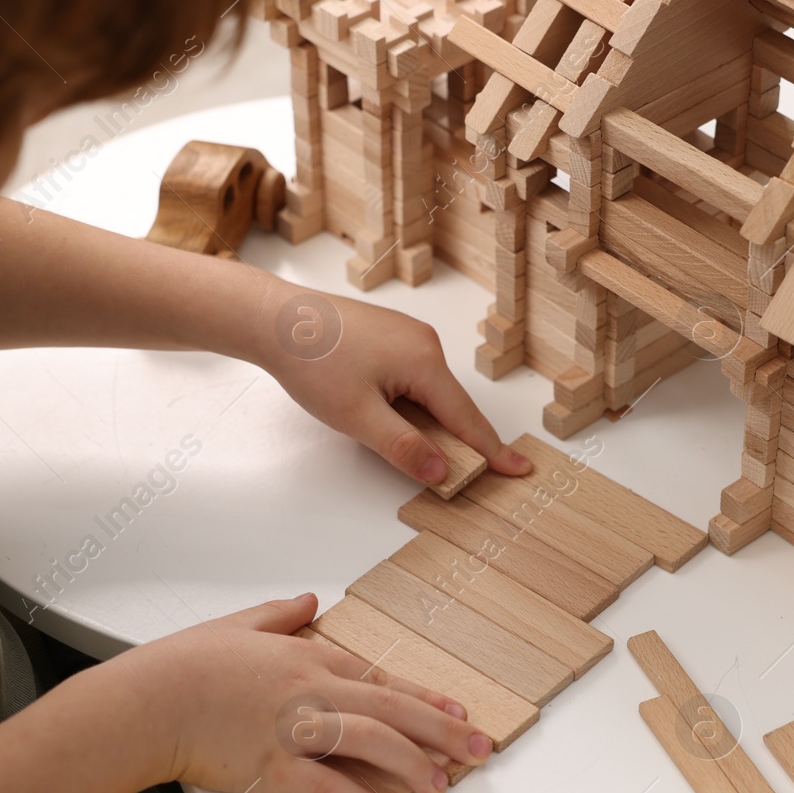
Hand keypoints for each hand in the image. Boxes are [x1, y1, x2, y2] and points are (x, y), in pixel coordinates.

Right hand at [104, 593, 492, 792]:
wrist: (147, 701)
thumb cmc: (184, 665)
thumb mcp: (239, 624)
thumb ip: (281, 614)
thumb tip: (310, 599)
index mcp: (307, 658)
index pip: (381, 679)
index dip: (424, 698)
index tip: (457, 712)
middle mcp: (311, 692)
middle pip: (393, 709)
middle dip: (443, 731)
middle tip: (479, 748)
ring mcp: (295, 730)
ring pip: (372, 743)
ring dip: (413, 766)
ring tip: (442, 786)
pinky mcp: (274, 768)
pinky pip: (328, 786)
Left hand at [256, 280, 531, 484]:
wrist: (273, 319)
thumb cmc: (312, 361)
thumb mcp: (358, 417)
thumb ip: (404, 447)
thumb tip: (442, 472)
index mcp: (425, 362)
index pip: (467, 419)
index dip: (493, 451)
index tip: (520, 469)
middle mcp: (424, 343)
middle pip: (449, 406)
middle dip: (451, 440)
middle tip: (446, 472)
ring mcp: (407, 335)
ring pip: (428, 392)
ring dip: (421, 421)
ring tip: (387, 435)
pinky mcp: (389, 335)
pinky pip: (412, 377)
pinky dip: (407, 402)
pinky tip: (379, 410)